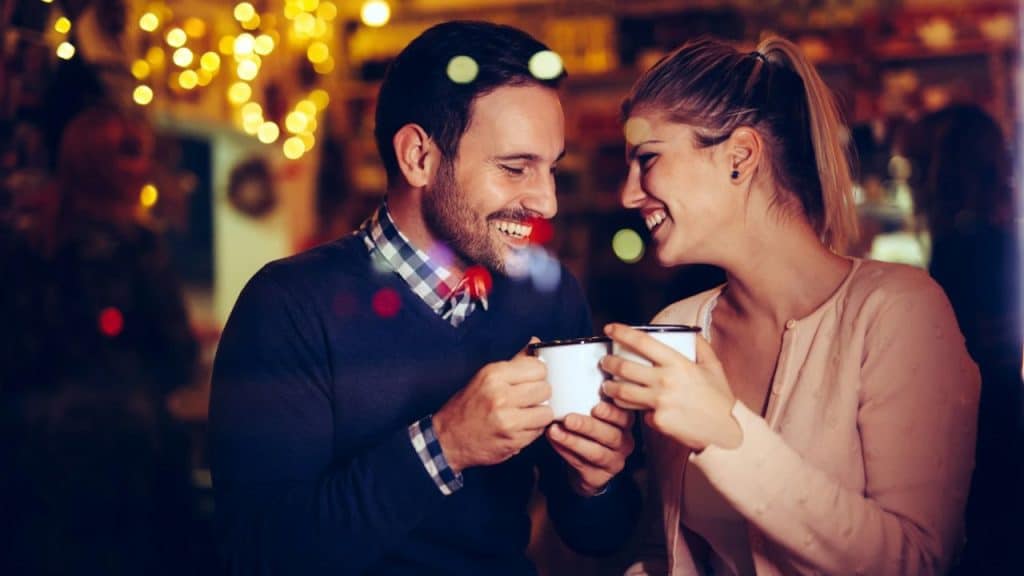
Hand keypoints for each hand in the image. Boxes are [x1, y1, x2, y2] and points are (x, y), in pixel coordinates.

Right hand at [433, 338, 553, 472]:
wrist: (448, 438)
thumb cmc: (467, 406)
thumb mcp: (486, 377)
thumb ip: (515, 361)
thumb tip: (535, 342)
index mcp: (494, 374)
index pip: (539, 367)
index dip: (538, 375)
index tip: (531, 380)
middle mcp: (501, 395)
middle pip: (545, 389)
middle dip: (540, 395)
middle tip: (527, 399)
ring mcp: (508, 419)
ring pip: (546, 412)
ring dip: (539, 414)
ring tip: (525, 414)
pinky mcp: (513, 440)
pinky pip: (539, 431)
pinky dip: (533, 430)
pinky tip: (519, 427)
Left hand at [546, 400, 634, 495]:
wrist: (586, 464)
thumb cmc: (589, 430)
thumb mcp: (594, 414)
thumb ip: (588, 399)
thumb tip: (567, 376)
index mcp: (624, 424)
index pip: (624, 417)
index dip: (611, 413)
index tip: (596, 407)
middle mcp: (624, 443)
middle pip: (610, 436)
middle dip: (588, 426)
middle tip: (568, 419)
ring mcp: (613, 462)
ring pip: (596, 453)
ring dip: (573, 441)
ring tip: (555, 431)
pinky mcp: (599, 477)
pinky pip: (582, 466)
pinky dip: (566, 453)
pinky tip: (554, 442)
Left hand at [600, 323, 741, 451]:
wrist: (725, 432)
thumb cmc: (720, 399)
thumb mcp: (714, 367)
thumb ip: (701, 347)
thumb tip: (690, 332)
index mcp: (678, 364)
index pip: (643, 343)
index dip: (622, 333)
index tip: (609, 329)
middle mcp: (666, 381)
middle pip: (624, 368)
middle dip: (609, 363)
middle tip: (605, 362)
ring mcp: (659, 402)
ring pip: (623, 393)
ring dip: (610, 388)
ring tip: (608, 386)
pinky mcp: (657, 421)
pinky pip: (639, 413)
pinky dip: (637, 410)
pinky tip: (636, 409)